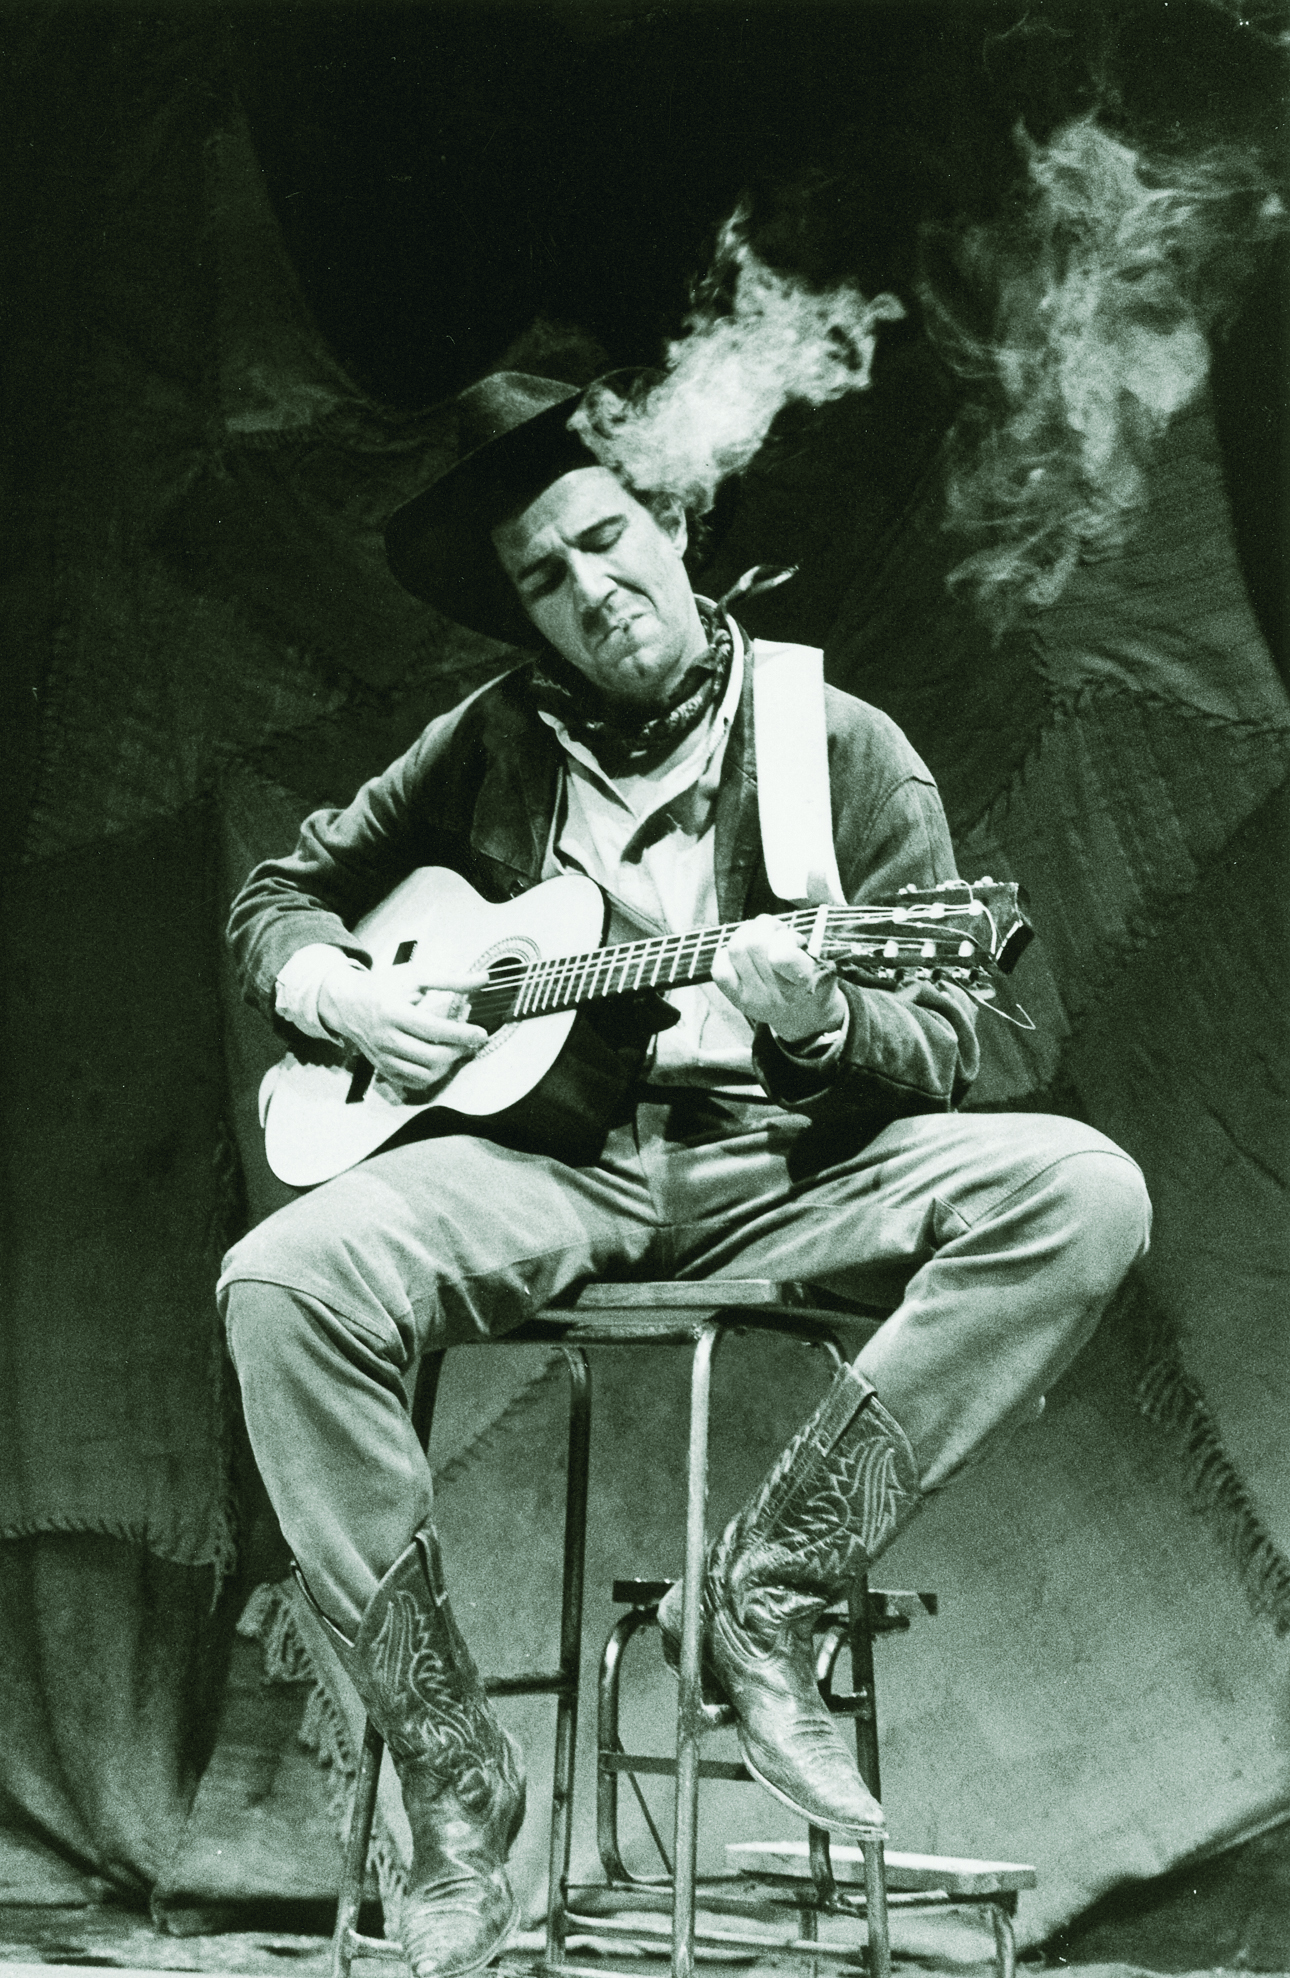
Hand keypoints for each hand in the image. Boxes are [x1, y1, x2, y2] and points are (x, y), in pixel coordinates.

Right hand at [318, 965, 488, 1090]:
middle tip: (471, 1041)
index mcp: (393, 1013)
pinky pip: (413, 1083)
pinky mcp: (383, 1069)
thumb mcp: (415, 976)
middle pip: (431, 1056)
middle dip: (458, 1051)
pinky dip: (432, 1076)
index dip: (461, 1034)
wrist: (347, 1003)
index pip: (434, 1030)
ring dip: (448, 1065)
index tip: (481, 1033)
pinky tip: (440, 1061)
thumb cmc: (384, 986)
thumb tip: (484, 979)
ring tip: (457, 1049)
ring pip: (424, 1075)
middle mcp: (386, 1039)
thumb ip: (450, 980)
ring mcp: (383, 1057)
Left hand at [710, 916, 847, 1042]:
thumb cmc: (814, 980)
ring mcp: (754, 999)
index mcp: (804, 983)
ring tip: (759, 934)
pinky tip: (743, 953)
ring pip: (736, 949)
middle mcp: (777, 995)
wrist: (806, 1017)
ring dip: (746, 932)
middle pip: (755, 944)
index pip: (781, 955)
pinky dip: (727, 953)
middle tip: (775, 929)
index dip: (784, 937)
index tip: (795, 939)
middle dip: (764, 925)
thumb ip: (804, 945)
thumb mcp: (823, 963)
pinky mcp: (738, 1000)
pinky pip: (719, 969)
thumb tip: (774, 928)